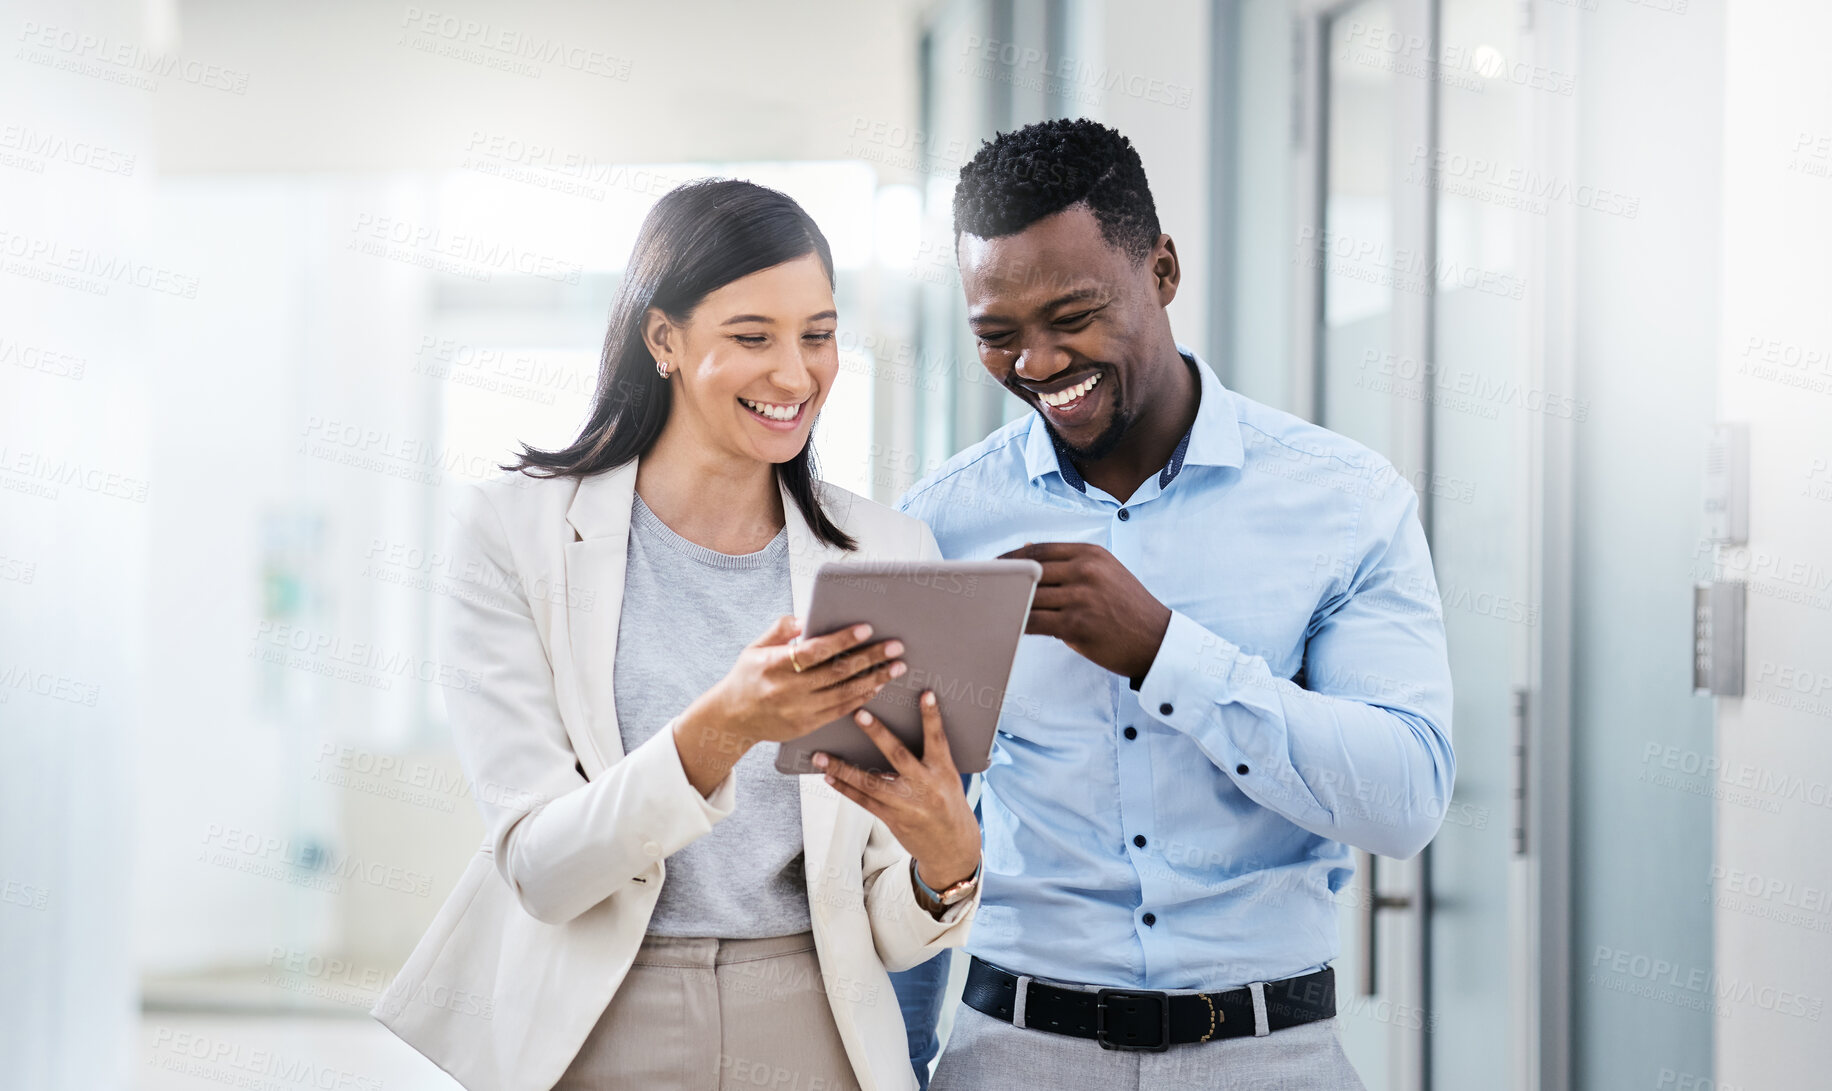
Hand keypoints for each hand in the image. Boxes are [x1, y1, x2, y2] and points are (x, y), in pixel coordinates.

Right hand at [673, 615, 905, 794]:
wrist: (732, 719)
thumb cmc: (747, 677)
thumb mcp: (755, 648)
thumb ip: (780, 630)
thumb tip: (806, 618)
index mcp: (775, 666)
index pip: (815, 651)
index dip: (842, 640)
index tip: (866, 628)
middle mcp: (788, 690)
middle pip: (837, 672)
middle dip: (870, 658)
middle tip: (896, 647)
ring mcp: (799, 711)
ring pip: (844, 694)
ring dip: (874, 679)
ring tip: (896, 667)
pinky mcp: (807, 726)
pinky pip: (840, 711)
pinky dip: (861, 698)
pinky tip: (877, 686)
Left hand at [815, 691, 981, 899]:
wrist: (952, 848)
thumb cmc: (948, 806)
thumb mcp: (948, 779)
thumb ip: (928, 759)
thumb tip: (893, 736)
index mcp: (943, 772)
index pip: (937, 739)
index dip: (931, 716)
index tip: (925, 694)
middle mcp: (925, 786)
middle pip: (898, 755)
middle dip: (877, 733)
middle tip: (859, 714)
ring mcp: (907, 804)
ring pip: (870, 783)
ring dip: (843, 768)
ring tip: (821, 756)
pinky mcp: (893, 819)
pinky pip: (864, 801)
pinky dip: (845, 789)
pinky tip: (829, 777)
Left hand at [998, 541, 1171, 685]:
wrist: (1156, 641)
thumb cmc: (1127, 609)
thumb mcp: (1106, 573)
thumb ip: (1070, 562)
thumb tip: (1028, 550)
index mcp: (1091, 554)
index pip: (1039, 551)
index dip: (1010, 558)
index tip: (993, 567)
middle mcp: (1086, 570)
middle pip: (1029, 571)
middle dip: (1003, 580)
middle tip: (982, 589)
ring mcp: (1081, 597)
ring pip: (1029, 597)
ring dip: (1007, 605)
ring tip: (989, 609)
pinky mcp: (1077, 624)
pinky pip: (1035, 622)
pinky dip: (1016, 625)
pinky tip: (1007, 628)